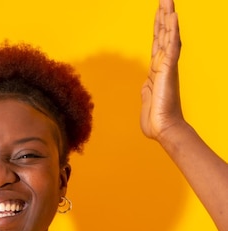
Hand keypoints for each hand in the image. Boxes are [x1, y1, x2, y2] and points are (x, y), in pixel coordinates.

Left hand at [140, 0, 185, 141]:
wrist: (162, 129)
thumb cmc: (156, 119)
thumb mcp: (147, 100)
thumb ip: (146, 90)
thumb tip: (146, 85)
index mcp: (156, 70)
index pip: (158, 43)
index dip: (158, 27)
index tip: (159, 11)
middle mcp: (163, 64)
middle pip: (163, 34)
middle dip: (163, 15)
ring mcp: (167, 66)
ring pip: (168, 36)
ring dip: (168, 17)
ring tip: (168, 0)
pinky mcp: (168, 70)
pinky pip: (172, 47)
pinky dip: (172, 31)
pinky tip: (173, 17)